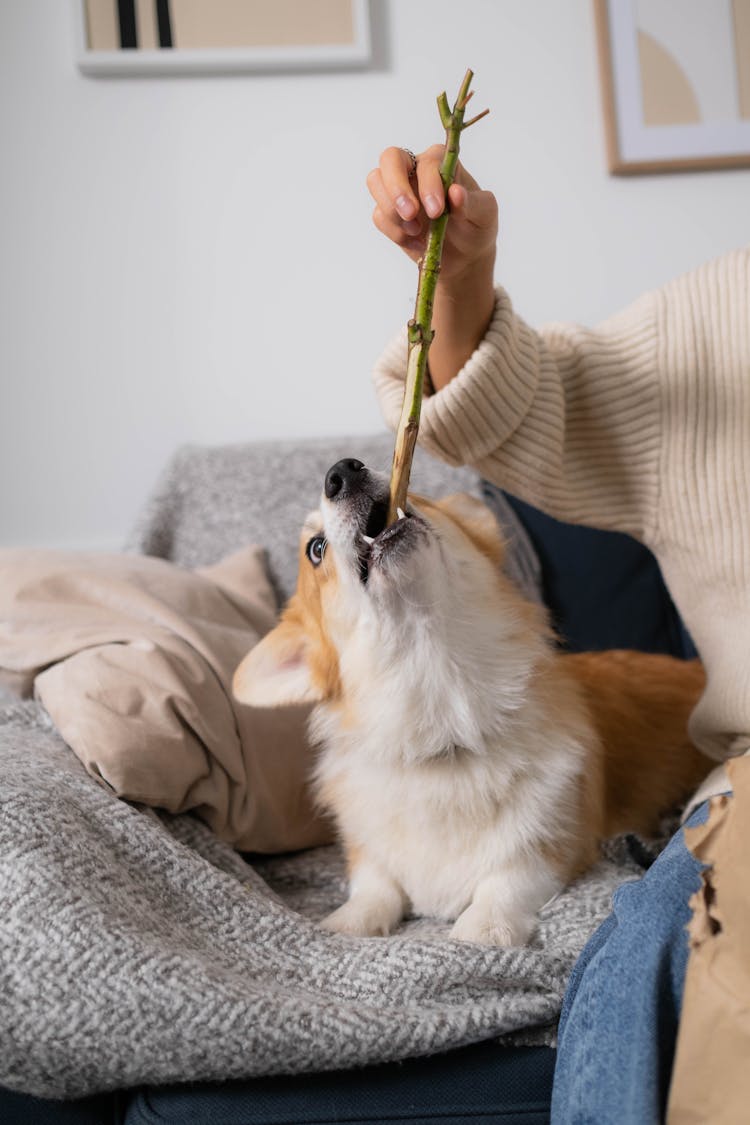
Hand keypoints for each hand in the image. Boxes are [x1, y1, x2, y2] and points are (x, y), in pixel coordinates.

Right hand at [366, 144, 497, 289]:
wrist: (465, 256)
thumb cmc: (476, 227)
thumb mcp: (484, 215)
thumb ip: (472, 203)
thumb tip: (455, 192)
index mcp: (441, 162)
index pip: (426, 162)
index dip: (428, 184)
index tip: (437, 211)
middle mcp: (416, 169)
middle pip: (390, 159)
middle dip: (396, 188)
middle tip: (411, 215)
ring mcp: (399, 190)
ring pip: (376, 183)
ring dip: (391, 211)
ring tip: (417, 232)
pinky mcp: (388, 214)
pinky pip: (378, 216)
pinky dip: (395, 232)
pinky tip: (416, 243)